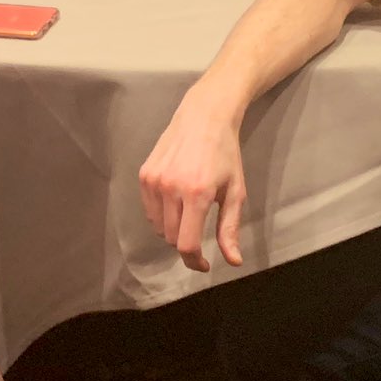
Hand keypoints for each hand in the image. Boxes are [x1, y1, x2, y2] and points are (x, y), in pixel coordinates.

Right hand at [139, 88, 248, 271]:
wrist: (205, 116)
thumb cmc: (225, 153)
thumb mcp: (236, 191)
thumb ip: (230, 228)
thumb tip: (233, 261)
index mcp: (197, 194)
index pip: (186, 243)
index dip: (194, 261)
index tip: (204, 264)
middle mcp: (171, 188)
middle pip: (171, 238)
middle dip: (186, 243)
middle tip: (200, 232)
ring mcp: (154, 180)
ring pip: (159, 227)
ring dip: (173, 229)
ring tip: (189, 212)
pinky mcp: (144, 174)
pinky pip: (150, 210)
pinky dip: (161, 215)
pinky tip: (176, 201)